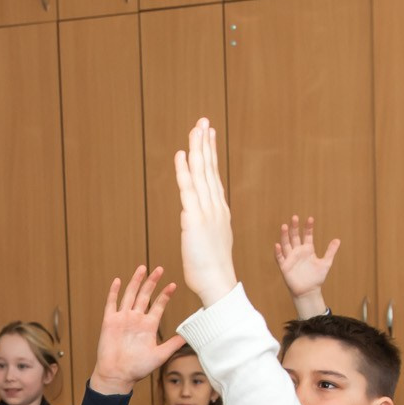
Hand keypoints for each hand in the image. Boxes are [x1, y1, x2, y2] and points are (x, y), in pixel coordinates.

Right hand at [91, 266, 185, 394]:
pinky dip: (114, 292)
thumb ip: (173, 344)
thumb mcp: (160, 355)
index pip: (158, 306)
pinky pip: (111, 304)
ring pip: (130, 295)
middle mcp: (136, 319)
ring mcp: (122, 319)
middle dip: (152, 282)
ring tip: (142, 268)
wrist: (118, 375)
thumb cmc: (138, 368)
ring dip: (136, 282)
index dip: (165, 295)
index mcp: (148, 326)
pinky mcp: (109, 322)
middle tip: (159, 269)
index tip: (173, 285)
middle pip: (145, 295)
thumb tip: (189, 336)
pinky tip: (118, 280)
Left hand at [173, 119, 237, 307]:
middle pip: (209, 169)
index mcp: (220, 211)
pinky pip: (188, 189)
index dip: (211, 155)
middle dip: (206, 143)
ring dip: (198, 149)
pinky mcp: (194, 219)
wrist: (217, 283)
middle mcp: (216, 207)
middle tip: (204, 121)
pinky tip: (183, 154)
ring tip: (196, 128)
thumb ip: (206, 227)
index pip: (214, 177)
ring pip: (201, 173)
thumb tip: (198, 222)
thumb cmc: (213, 269)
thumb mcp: (212, 242)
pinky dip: (185, 170)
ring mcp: (206, 211)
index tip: (209, 136)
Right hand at [273, 215, 339, 303]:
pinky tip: (277, 245)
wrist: (308, 291)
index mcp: (308, 249)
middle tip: (294, 217)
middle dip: (294, 227)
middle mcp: (298, 251)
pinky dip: (278, 252)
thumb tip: (338, 240)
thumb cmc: (316, 278)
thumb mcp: (326, 263)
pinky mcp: (284, 266)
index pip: (307, 235)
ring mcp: (290, 258)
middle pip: (295, 236)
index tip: (310, 219)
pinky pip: (280, 258)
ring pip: (286, 244)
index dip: (308, 227)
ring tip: (284, 226)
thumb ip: (330, 251)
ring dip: (284, 236)